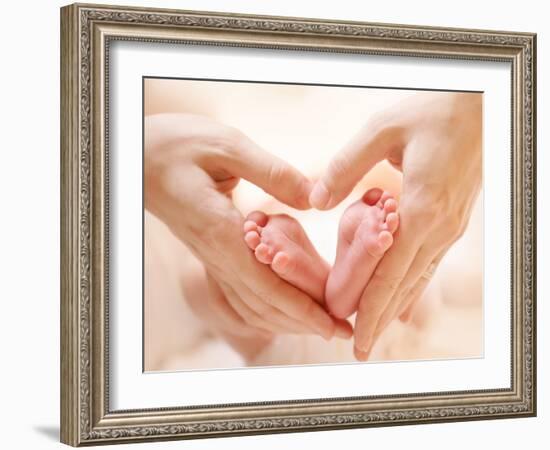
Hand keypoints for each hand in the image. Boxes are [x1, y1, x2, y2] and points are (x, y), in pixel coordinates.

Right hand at [145, 113, 351, 338]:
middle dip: (302, 320)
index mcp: (221, 230)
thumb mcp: (227, 146)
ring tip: (318, 322)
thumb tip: (314, 197)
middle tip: (339, 330)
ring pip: (249, 301)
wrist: (134, 157)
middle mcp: (215, 251)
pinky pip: (238, 288)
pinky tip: (282, 305)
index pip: (266, 284)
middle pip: (262, 302)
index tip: (332, 325)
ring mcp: (210, 254)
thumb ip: (272, 172)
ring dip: (285, 316)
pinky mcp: (209, 249)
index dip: (302, 308)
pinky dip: (265, 303)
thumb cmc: (176, 145)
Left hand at [309, 93, 481, 357]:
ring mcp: (450, 225)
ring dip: (396, 305)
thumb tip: (315, 201)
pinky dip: (410, 283)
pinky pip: (428, 261)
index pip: (391, 275)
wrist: (480, 104)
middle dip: (382, 319)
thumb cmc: (432, 111)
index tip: (358, 340)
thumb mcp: (382, 130)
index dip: (371, 310)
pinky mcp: (452, 218)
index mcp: (422, 209)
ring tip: (375, 329)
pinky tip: (400, 294)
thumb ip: (346, 166)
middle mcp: (440, 226)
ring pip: (420, 277)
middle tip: (360, 349)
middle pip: (406, 286)